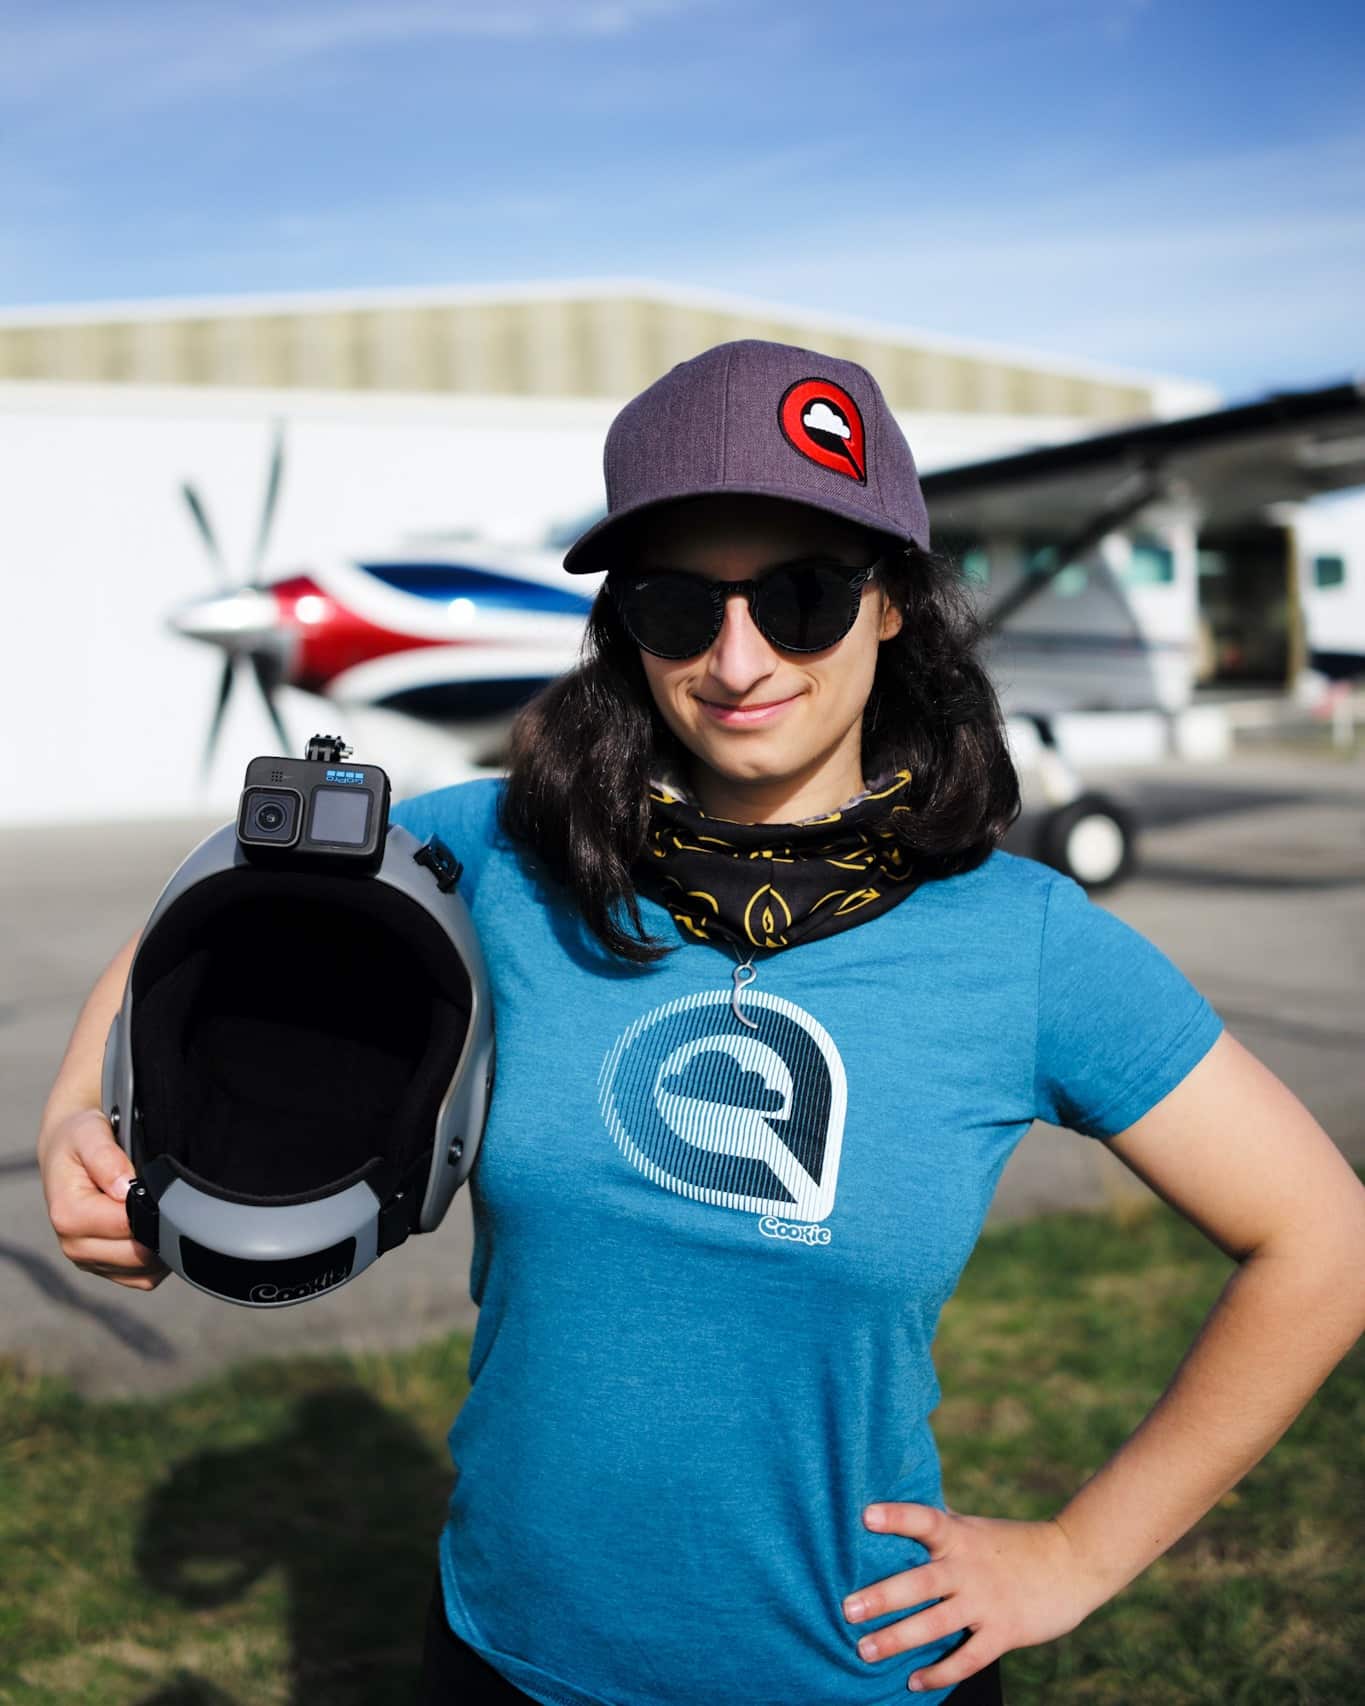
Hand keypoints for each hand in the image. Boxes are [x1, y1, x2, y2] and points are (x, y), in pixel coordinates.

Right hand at [38, 1106, 169, 1289]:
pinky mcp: (103, 1267)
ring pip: (142, 1271)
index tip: (160, 1187)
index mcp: (68, 1215)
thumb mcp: (89, 1134)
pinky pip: (142, 1279)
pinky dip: (156, 1262)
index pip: (128, 1226)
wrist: (66, 1150)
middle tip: (168, 1197)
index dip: (151, 1207)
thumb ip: (106, 1158)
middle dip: (158, 1228)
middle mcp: (74, 1244)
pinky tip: (156, 1230)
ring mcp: (88, 1260)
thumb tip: (126, 1188)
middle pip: (137, 1254)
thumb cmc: (78, 1140)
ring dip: (158, 1247)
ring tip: (158, 1210)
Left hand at [842, 1500, 1104, 1692]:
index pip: (923, 1520)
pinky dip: (940, 1672)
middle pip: (920, 1583)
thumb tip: (892, 1516)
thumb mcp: (974, 1529)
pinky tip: (914, 1682)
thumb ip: (940, 1530)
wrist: (1072, 1562)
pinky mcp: (1003, 1632)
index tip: (865, 1516)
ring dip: (898, 1639)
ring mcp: (985, 1602)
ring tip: (865, 1651)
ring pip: (936, 1624)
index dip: (896, 1517)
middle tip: (847, 1609)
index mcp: (959, 1536)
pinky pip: (967, 1658)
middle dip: (883, 1597)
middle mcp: (967, 1568)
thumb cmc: (1011, 1544)